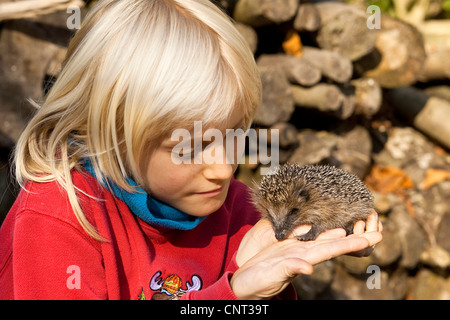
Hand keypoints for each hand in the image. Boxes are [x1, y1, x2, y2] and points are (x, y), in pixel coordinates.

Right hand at [231, 212, 382, 299]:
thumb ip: (290, 269)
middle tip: (376, 226)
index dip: (352, 244)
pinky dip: (312, 224)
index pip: (332, 249)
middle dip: (354, 235)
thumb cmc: (257, 284)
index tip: (372, 238)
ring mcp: (293, 248)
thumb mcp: (274, 277)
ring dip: (338, 228)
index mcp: (303, 259)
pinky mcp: (283, 244)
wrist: (242, 282)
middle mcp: (302, 252)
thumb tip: (308, 267)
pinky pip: (300, 231)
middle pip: (332, 241)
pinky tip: (320, 218)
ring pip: (319, 235)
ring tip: (354, 220)